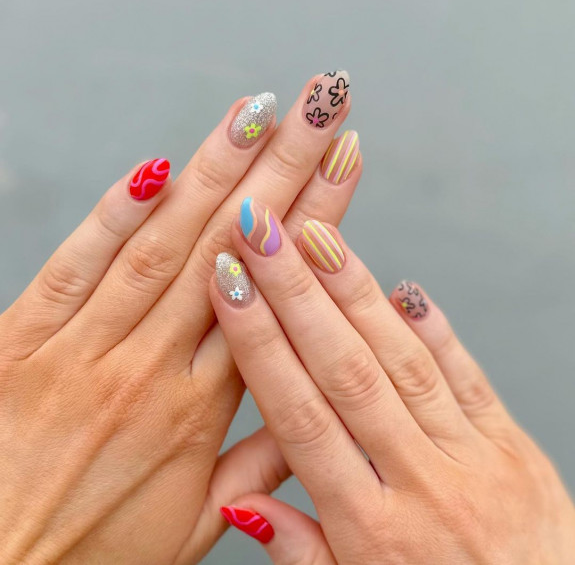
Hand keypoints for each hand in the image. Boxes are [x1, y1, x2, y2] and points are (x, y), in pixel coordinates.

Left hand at [0, 72, 359, 562]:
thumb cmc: (91, 553)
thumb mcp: (192, 527)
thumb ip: (257, 467)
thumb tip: (311, 416)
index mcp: (195, 414)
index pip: (275, 298)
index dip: (314, 227)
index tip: (342, 169)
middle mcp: (146, 370)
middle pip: (229, 251)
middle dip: (281, 171)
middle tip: (318, 113)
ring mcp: (82, 349)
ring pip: (162, 246)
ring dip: (213, 174)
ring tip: (257, 116)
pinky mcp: (19, 341)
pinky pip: (74, 266)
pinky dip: (114, 214)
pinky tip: (154, 168)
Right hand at [211, 201, 574, 563]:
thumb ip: (302, 549)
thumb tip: (241, 501)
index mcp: (371, 529)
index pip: (298, 415)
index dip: (259, 344)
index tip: (230, 287)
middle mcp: (421, 481)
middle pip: (346, 370)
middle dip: (295, 293)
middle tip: (263, 234)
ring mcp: (472, 455)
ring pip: (402, 360)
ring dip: (354, 293)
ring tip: (318, 238)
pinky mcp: (510, 442)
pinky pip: (467, 374)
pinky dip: (434, 328)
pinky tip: (402, 287)